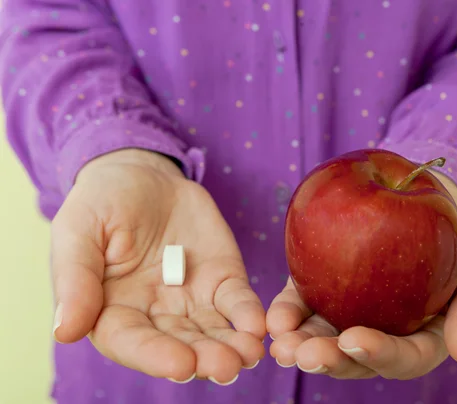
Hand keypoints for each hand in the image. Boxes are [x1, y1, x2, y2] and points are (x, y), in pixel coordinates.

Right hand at [51, 149, 265, 384]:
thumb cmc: (102, 202)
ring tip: (251, 353)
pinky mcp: (221, 279)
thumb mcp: (78, 231)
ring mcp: (191, 299)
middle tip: (227, 365)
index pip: (133, 343)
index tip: (181, 364)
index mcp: (113, 311)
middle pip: (180, 344)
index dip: (156, 356)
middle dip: (204, 357)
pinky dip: (248, 315)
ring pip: (213, 331)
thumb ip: (74, 279)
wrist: (143, 175)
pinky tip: (259, 326)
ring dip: (232, 345)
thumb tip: (64, 331)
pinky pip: (237, 302)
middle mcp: (155, 314)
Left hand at [266, 172, 456, 379]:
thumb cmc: (456, 224)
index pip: (407, 355)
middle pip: (359, 358)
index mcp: (426, 333)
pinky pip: (303, 306)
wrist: (420, 186)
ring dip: (302, 347)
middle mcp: (385, 329)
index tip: (353, 338)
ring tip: (281, 346)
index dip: (382, 354)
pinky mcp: (324, 287)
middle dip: (331, 360)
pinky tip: (273, 320)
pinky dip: (288, 316)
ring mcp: (351, 311)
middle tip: (304, 355)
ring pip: (325, 339)